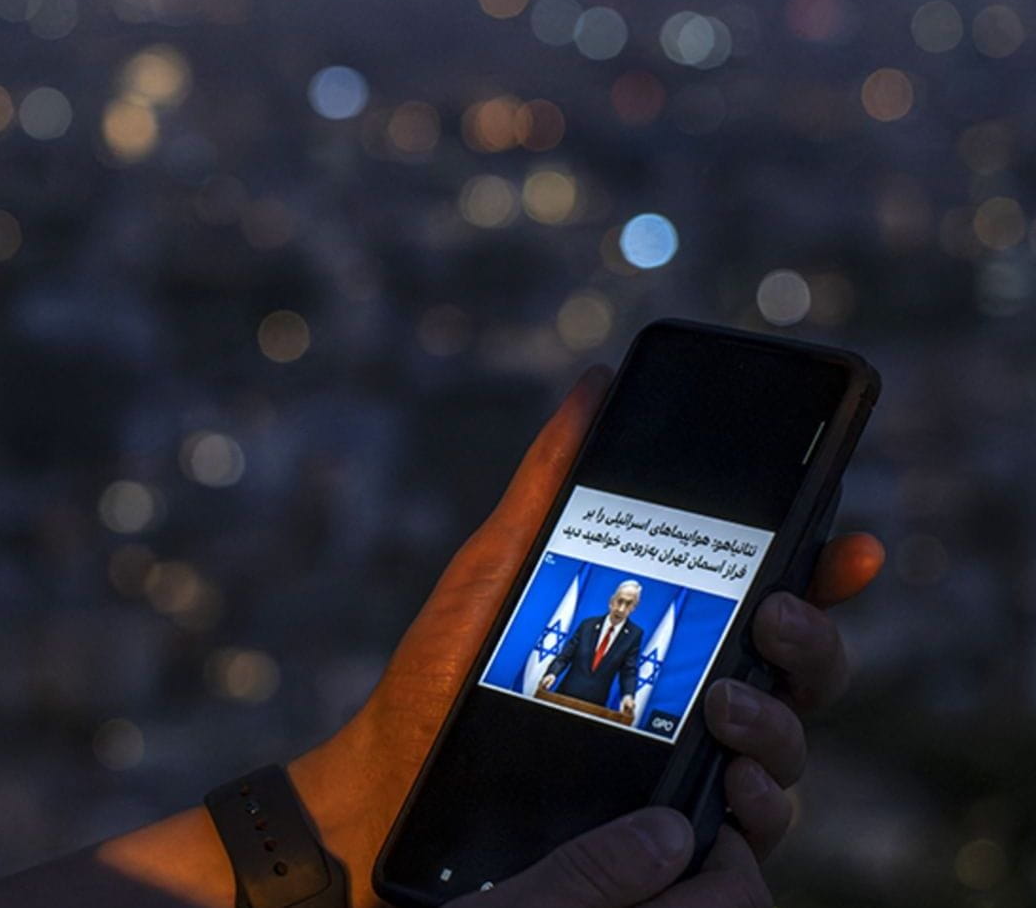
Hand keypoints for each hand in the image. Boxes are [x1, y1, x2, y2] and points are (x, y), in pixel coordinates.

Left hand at [287, 365, 885, 906]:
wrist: (390, 780)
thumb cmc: (444, 672)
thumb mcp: (498, 568)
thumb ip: (551, 486)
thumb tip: (593, 388)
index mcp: (674, 636)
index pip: (777, 602)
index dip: (827, 573)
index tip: (847, 544)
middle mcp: (697, 705)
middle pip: (804, 678)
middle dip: (812, 642)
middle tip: (771, 616)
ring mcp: (687, 778)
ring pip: (786, 763)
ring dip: (780, 730)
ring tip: (728, 705)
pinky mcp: (667, 849)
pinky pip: (745, 848)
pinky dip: (751, 817)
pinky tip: (723, 790)